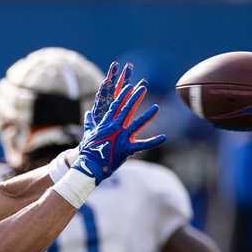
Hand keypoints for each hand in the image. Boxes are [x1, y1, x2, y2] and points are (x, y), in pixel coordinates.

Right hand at [73, 63, 166, 183]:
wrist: (89, 165)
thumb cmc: (88, 150)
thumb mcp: (88, 134)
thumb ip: (90, 123)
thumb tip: (88, 113)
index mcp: (106, 124)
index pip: (116, 106)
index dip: (123, 95)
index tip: (129, 87)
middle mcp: (115, 128)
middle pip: (127, 109)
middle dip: (135, 98)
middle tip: (143, 88)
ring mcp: (121, 137)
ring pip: (137, 124)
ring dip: (148, 115)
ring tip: (156, 107)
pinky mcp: (126, 148)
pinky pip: (143, 145)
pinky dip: (154, 141)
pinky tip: (164, 137)